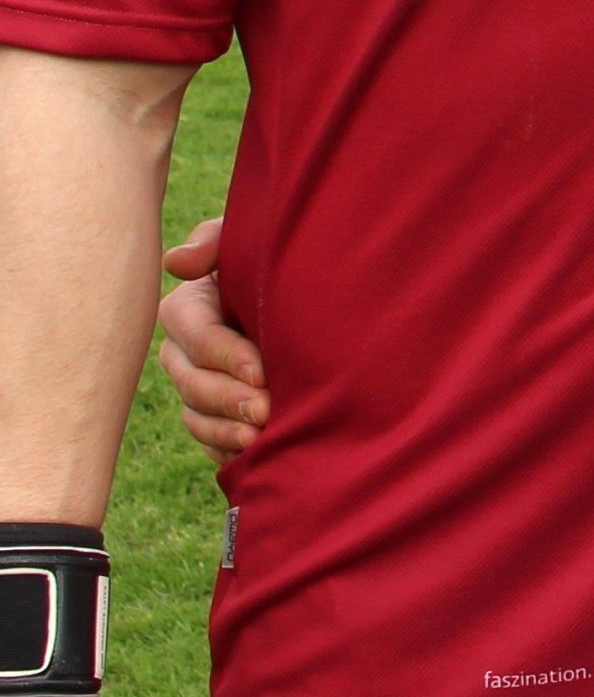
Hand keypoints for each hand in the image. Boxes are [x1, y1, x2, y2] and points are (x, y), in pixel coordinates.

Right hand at [154, 220, 264, 458]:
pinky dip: (229, 450)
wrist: (313, 296)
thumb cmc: (279, 261)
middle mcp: (184, 350)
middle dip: (228, 399)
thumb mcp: (250, 241)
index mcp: (190, 307)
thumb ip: (217, 241)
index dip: (225, 355)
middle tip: (266, 412)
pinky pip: (210, 441)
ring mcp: (197, 386)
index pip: (196, 334)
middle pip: (192, 381)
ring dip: (226, 430)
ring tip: (263, 438)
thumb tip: (177, 263)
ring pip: (196, 415)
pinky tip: (258, 455)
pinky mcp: (214, 415)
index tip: (263, 372)